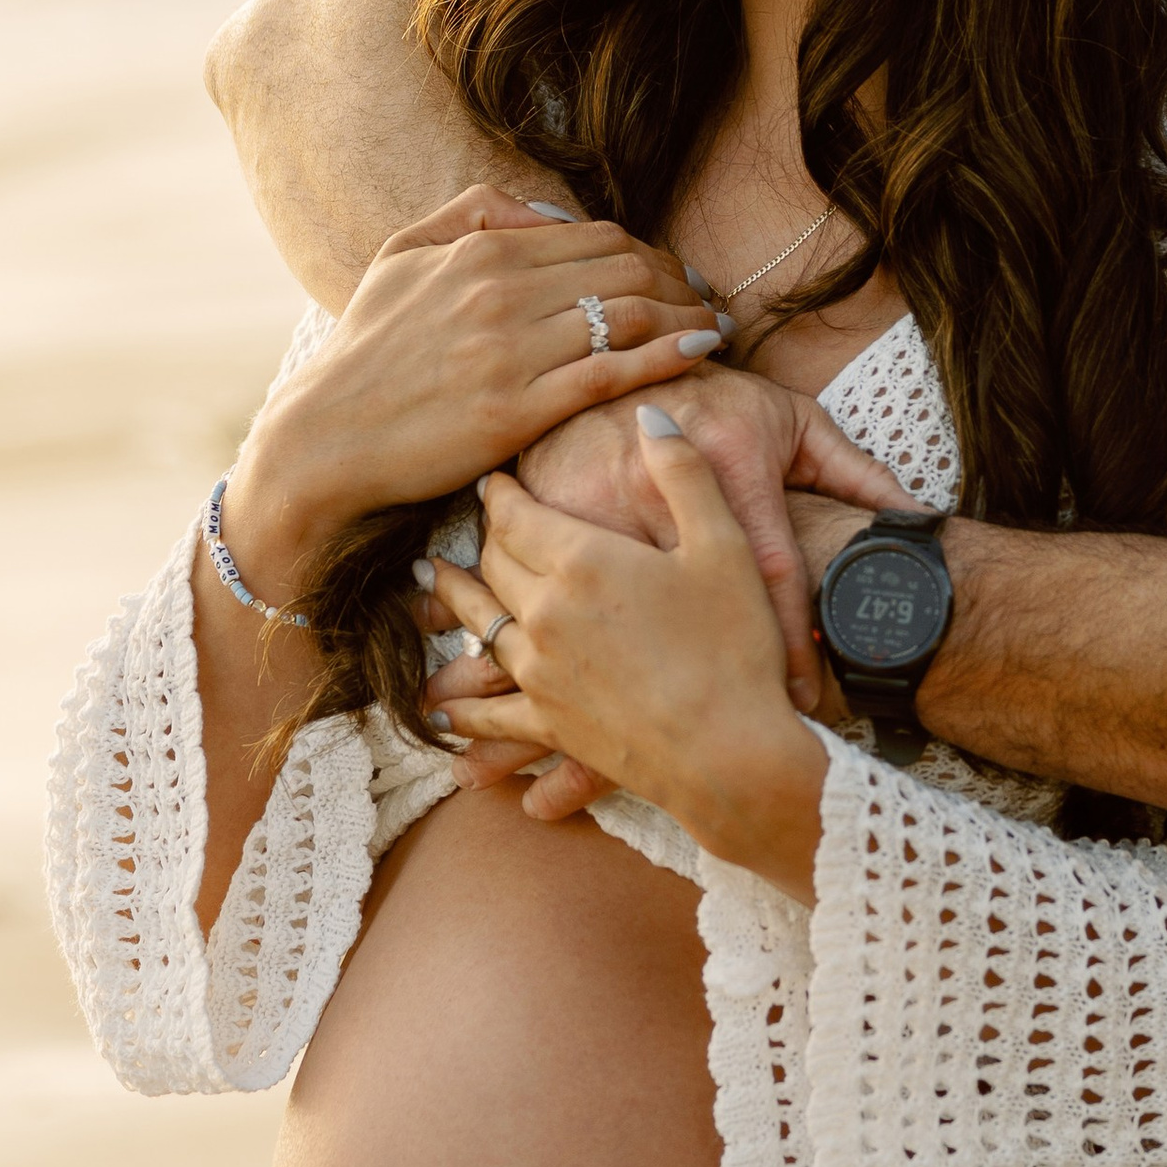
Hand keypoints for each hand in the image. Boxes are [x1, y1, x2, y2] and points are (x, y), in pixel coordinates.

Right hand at [222, 185, 727, 598]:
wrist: (327, 438)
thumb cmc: (367, 351)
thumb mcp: (401, 257)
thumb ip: (474, 215)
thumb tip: (551, 211)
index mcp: (482, 253)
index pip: (599, 237)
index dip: (653, 252)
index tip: (680, 274)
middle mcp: (502, 293)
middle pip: (628, 269)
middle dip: (682, 281)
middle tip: (708, 301)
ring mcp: (512, 351)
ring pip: (631, 315)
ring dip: (689, 317)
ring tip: (716, 329)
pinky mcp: (518, 410)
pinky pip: (613, 372)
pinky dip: (668, 356)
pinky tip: (701, 353)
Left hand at [422, 363, 909, 819]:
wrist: (733, 752)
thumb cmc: (735, 646)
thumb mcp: (724, 544)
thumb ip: (683, 472)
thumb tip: (649, 413)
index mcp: (582, 558)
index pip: (516, 513)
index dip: (501, 493)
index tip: (494, 482)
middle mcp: (544, 611)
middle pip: (494, 563)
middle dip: (485, 539)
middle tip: (482, 526)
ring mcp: (539, 672)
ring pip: (482, 624)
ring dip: (456, 602)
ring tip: (431, 587)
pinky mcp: (548, 725)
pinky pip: (488, 713)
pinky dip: (461, 708)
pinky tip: (441, 710)